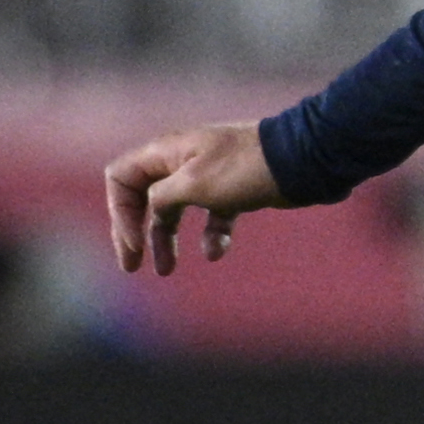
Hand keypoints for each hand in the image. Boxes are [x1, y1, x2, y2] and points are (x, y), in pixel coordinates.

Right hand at [102, 120, 286, 272]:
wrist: (304, 160)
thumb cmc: (245, 169)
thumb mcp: (192, 184)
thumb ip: (161, 197)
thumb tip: (153, 208)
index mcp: (165, 152)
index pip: (121, 178)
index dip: (120, 212)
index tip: (134, 243)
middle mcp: (181, 161)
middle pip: (142, 197)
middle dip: (135, 232)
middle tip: (131, 267)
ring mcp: (208, 176)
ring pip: (174, 211)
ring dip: (166, 240)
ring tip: (166, 270)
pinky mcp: (233, 191)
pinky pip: (211, 216)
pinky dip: (210, 236)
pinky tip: (216, 253)